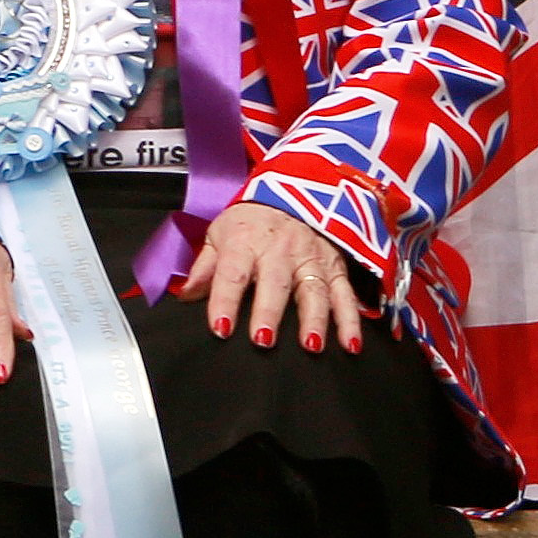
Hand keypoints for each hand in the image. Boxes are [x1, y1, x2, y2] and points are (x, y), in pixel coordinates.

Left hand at [186, 200, 368, 351]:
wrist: (295, 191)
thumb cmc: (251, 222)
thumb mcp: (220, 233)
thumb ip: (205, 267)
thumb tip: (186, 296)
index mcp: (245, 242)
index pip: (232, 273)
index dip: (224, 301)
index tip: (220, 328)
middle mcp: (280, 251)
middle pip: (275, 283)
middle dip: (269, 312)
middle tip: (263, 341)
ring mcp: (312, 259)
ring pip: (315, 291)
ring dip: (315, 320)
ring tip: (310, 347)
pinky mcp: (336, 268)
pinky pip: (346, 296)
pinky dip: (350, 321)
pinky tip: (350, 345)